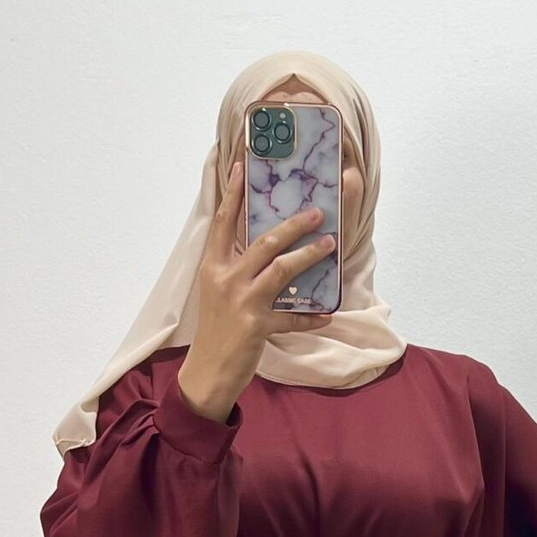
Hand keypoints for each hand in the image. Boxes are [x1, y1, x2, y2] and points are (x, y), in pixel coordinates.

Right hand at [176, 158, 336, 420]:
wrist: (207, 371)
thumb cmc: (216, 330)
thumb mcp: (216, 292)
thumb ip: (234, 267)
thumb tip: (263, 247)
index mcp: (213, 266)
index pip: (223, 221)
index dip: (233, 193)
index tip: (243, 165)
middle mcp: (226, 278)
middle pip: (263, 241)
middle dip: (292, 224)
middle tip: (317, 212)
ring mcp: (241, 302)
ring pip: (280, 269)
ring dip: (307, 255)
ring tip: (329, 245)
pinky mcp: (256, 326)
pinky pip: (291, 317)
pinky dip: (310, 317)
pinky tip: (326, 315)